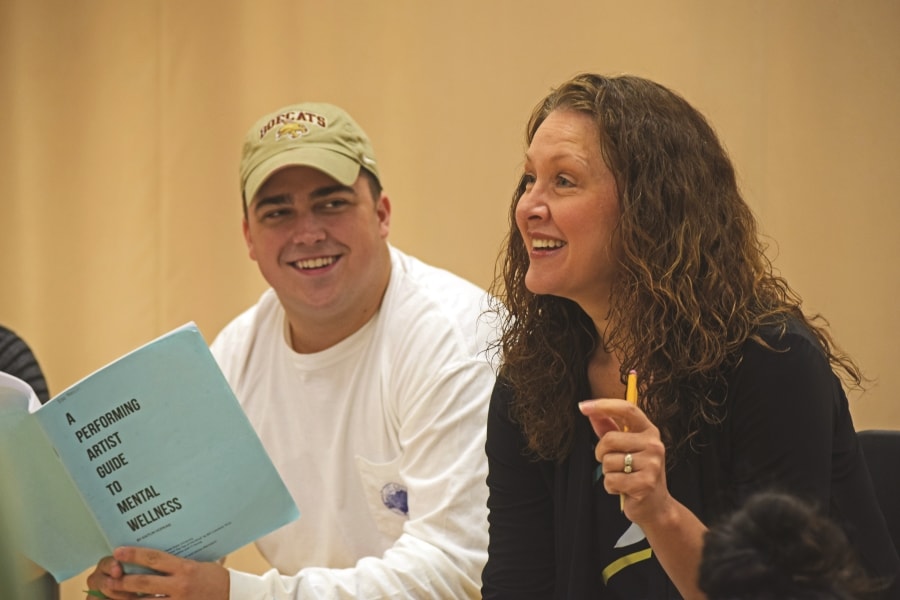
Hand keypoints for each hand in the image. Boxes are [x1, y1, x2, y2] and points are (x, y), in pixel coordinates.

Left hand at [85, 546, 228, 599]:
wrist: (234, 595)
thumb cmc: (216, 578)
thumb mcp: (200, 563)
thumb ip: (179, 562)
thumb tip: (158, 554)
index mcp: (185, 568)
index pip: (154, 559)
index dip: (134, 554)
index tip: (118, 551)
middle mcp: (180, 585)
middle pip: (144, 583)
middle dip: (124, 582)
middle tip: (110, 578)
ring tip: (114, 596)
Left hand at [578, 398, 669, 523]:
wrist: (656, 506)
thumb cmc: (637, 473)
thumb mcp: (625, 447)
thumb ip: (608, 428)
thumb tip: (591, 411)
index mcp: (649, 431)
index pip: (627, 410)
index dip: (604, 405)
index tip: (583, 406)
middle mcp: (654, 445)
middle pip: (610, 439)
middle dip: (601, 453)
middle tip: (613, 464)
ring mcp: (652, 464)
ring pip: (608, 462)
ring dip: (608, 473)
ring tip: (623, 477)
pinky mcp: (645, 483)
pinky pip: (611, 480)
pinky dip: (611, 487)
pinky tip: (624, 489)